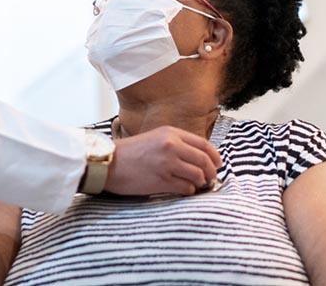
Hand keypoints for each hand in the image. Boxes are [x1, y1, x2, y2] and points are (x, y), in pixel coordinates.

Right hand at [103, 126, 220, 195]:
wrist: (108, 163)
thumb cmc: (130, 153)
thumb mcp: (155, 138)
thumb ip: (176, 144)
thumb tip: (200, 158)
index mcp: (171, 133)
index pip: (204, 144)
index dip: (215, 157)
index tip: (217, 165)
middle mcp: (171, 146)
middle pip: (205, 161)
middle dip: (211, 172)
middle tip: (210, 179)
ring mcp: (167, 164)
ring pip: (198, 176)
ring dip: (200, 183)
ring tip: (195, 186)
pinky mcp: (161, 180)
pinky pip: (186, 188)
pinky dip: (189, 191)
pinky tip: (183, 191)